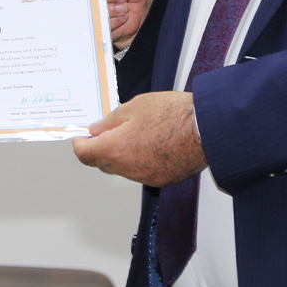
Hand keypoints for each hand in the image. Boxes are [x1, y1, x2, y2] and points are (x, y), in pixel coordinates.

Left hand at [72, 92, 205, 185]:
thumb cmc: (174, 115)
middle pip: (102, 163)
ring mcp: (145, 177)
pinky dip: (140, 160)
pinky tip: (151, 143)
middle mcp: (128, 169)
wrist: (207, 129)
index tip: (81, 137)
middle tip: (105, 132)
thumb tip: (97, 129)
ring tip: (136, 133)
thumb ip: (110, 121)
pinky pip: (142, 172)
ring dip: (122, 155)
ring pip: (123, 168)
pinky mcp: (162, 179)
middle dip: (100, 148)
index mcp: (116, 149)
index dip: (79, 145)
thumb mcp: (134, 107)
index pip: (85, 155)